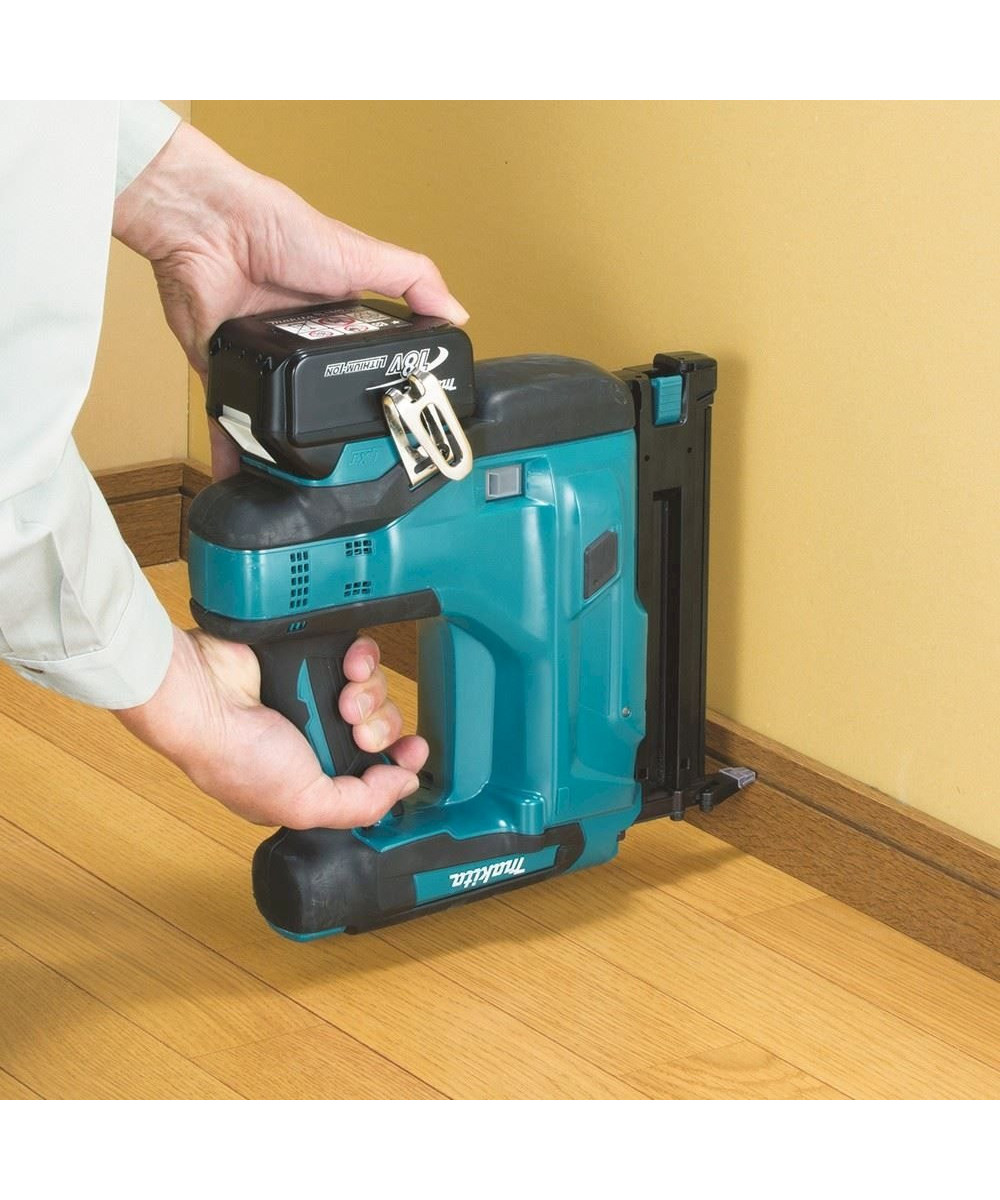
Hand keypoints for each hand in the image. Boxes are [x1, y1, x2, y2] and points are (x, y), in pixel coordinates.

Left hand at [112, 121, 468, 477]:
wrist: (210, 228)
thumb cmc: (277, 227)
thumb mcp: (361, 254)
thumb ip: (412, 279)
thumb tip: (457, 312)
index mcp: (336, 318)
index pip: (363, 363)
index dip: (378, 393)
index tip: (395, 425)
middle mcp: (299, 342)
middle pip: (321, 399)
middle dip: (332, 433)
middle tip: (349, 469)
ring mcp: (263, 358)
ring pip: (278, 416)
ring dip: (284, 448)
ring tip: (301, 484)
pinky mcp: (225, 369)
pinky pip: (229, 420)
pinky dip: (234, 451)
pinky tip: (246, 481)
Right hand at [115, 626, 427, 829]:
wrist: (205, 695)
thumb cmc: (236, 755)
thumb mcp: (304, 803)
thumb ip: (362, 804)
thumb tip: (405, 786)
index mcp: (314, 779)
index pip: (375, 773)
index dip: (399, 763)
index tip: (413, 753)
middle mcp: (318, 737)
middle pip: (382, 729)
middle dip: (381, 729)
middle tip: (358, 731)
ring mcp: (317, 694)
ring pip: (377, 691)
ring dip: (371, 695)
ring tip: (344, 700)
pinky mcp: (316, 657)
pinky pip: (363, 656)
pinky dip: (363, 660)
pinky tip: (348, 667)